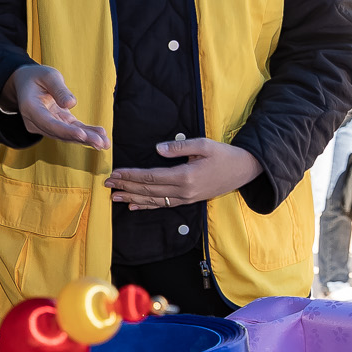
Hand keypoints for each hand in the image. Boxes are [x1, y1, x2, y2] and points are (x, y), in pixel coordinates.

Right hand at [3, 65, 109, 149]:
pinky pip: (71, 130)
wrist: (26, 83)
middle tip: (100, 142)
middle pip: (60, 133)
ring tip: (105, 142)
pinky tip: (101, 135)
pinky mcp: (56, 124)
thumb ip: (58, 88)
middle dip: (81, 138)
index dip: (65, 130)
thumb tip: (71, 104)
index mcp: (30, 108)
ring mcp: (45, 126)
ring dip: (86, 139)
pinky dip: (86, 133)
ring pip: (67, 135)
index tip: (82, 134)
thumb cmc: (37, 76)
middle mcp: (36, 122)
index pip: (48, 123)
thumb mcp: (48, 75)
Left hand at [105, 138, 260, 210]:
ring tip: (114, 196)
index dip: (131, 175)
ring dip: (132, 198)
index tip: (115, 172)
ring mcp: (186, 198)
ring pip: (153, 200)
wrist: (244, 170)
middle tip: (107, 183)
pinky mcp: (188, 200)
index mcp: (185, 176)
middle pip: (149, 190)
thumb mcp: (204, 145)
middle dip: (126, 186)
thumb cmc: (224, 155)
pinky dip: (147, 206)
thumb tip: (158, 149)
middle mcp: (183, 191)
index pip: (151, 177)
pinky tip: (133, 206)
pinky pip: (164, 205)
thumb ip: (180, 147)